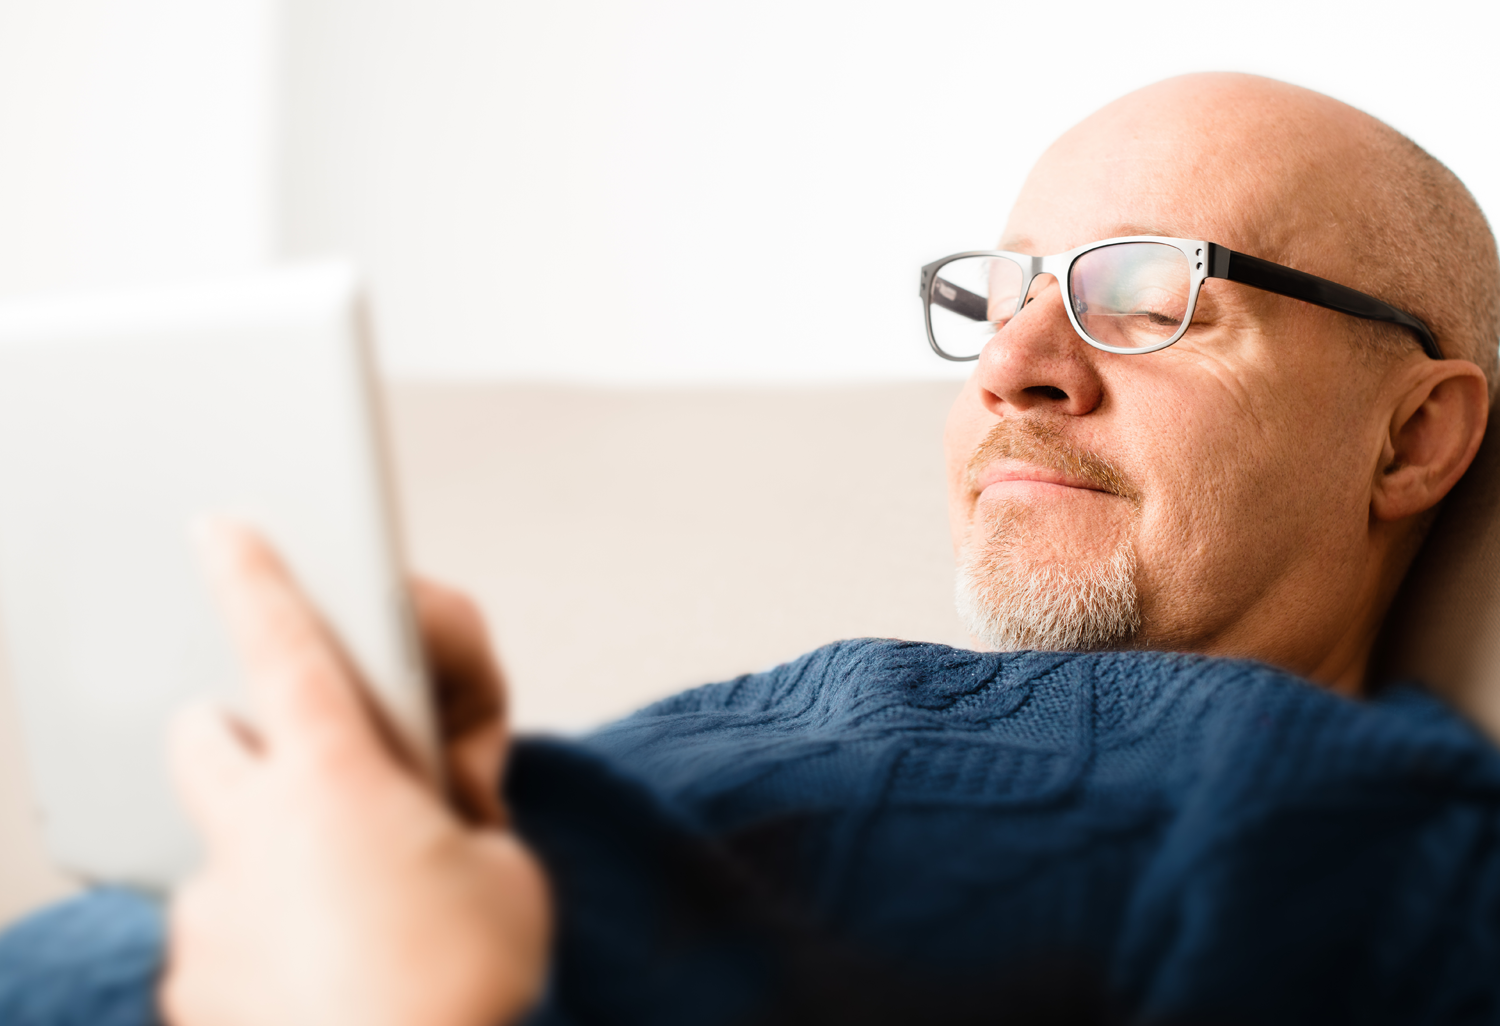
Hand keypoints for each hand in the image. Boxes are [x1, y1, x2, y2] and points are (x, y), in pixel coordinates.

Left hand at [161, 524, 550, 1025]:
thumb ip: (460, 818)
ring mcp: (213, 913)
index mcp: (338, 776)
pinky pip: (220, 935)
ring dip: (265, 853)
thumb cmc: (475, 985)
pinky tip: (323, 980)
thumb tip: (426, 822)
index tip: (218, 525)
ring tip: (341, 910)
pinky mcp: (196, 988)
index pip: (281, 641)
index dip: (252, 573)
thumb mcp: (506, 871)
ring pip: (214, 846)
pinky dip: (262, 936)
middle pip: (204, 734)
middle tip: (304, 765)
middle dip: (240, 729)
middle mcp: (253, 831)